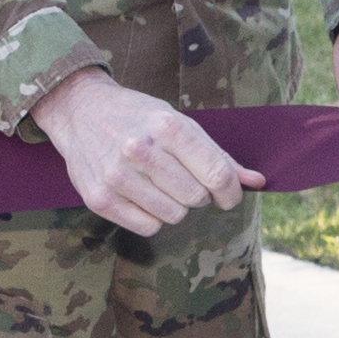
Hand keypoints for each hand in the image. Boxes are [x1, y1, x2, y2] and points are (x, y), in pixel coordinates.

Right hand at [31, 66, 266, 236]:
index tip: (227, 195)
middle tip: (182, 179)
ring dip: (174, 206)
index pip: (217, 174)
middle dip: (198, 194)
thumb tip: (258, 182)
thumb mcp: (180, 123)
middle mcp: (140, 151)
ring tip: (159, 184)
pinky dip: (151, 217)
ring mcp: (117, 176)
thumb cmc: (138, 117)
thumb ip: (218, 155)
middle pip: (196, 198)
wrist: (80, 110)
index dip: (230, 192)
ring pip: (174, 216)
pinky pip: (148, 227)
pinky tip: (140, 194)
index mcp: (167, 126)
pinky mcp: (99, 199)